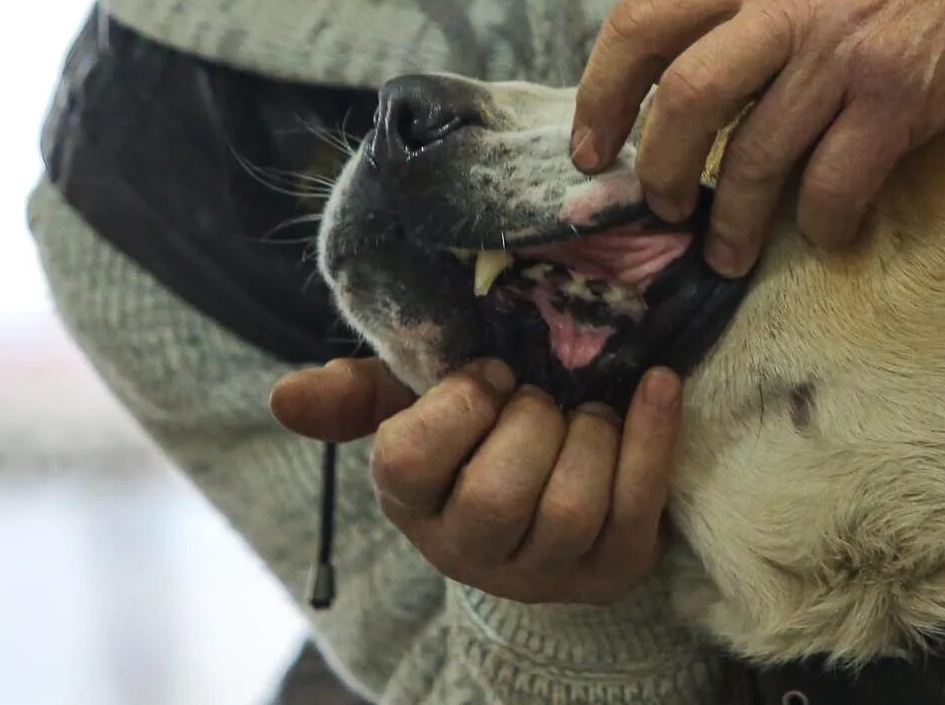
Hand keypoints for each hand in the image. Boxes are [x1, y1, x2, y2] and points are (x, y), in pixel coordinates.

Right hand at [269, 357, 682, 604]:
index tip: (491, 373)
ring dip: (590, 435)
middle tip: (542, 394)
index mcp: (412, 503)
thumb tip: (286, 395)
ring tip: (587, 409)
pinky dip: (653, 436)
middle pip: (498, 496)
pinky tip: (658, 384)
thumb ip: (356, 394)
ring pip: (571, 508)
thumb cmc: (478, 431)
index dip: (456, 407)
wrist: (556, 487)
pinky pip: (639, 508)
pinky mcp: (613, 570)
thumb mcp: (415, 403)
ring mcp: (545, 572)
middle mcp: (471, 551)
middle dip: (531, 423)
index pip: (409, 462)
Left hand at [571, 0, 944, 276]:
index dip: (601, 92)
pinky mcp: (900, 100)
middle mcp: (789, 3)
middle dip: (659, 170)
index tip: (589, 148)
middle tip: (661, 210)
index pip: (643, 19)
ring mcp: (845, 54)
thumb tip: (673, 65)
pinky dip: (818, 223)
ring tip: (727, 251)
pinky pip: (835, 185)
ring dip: (732, 222)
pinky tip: (820, 231)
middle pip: (687, 97)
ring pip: (756, 157)